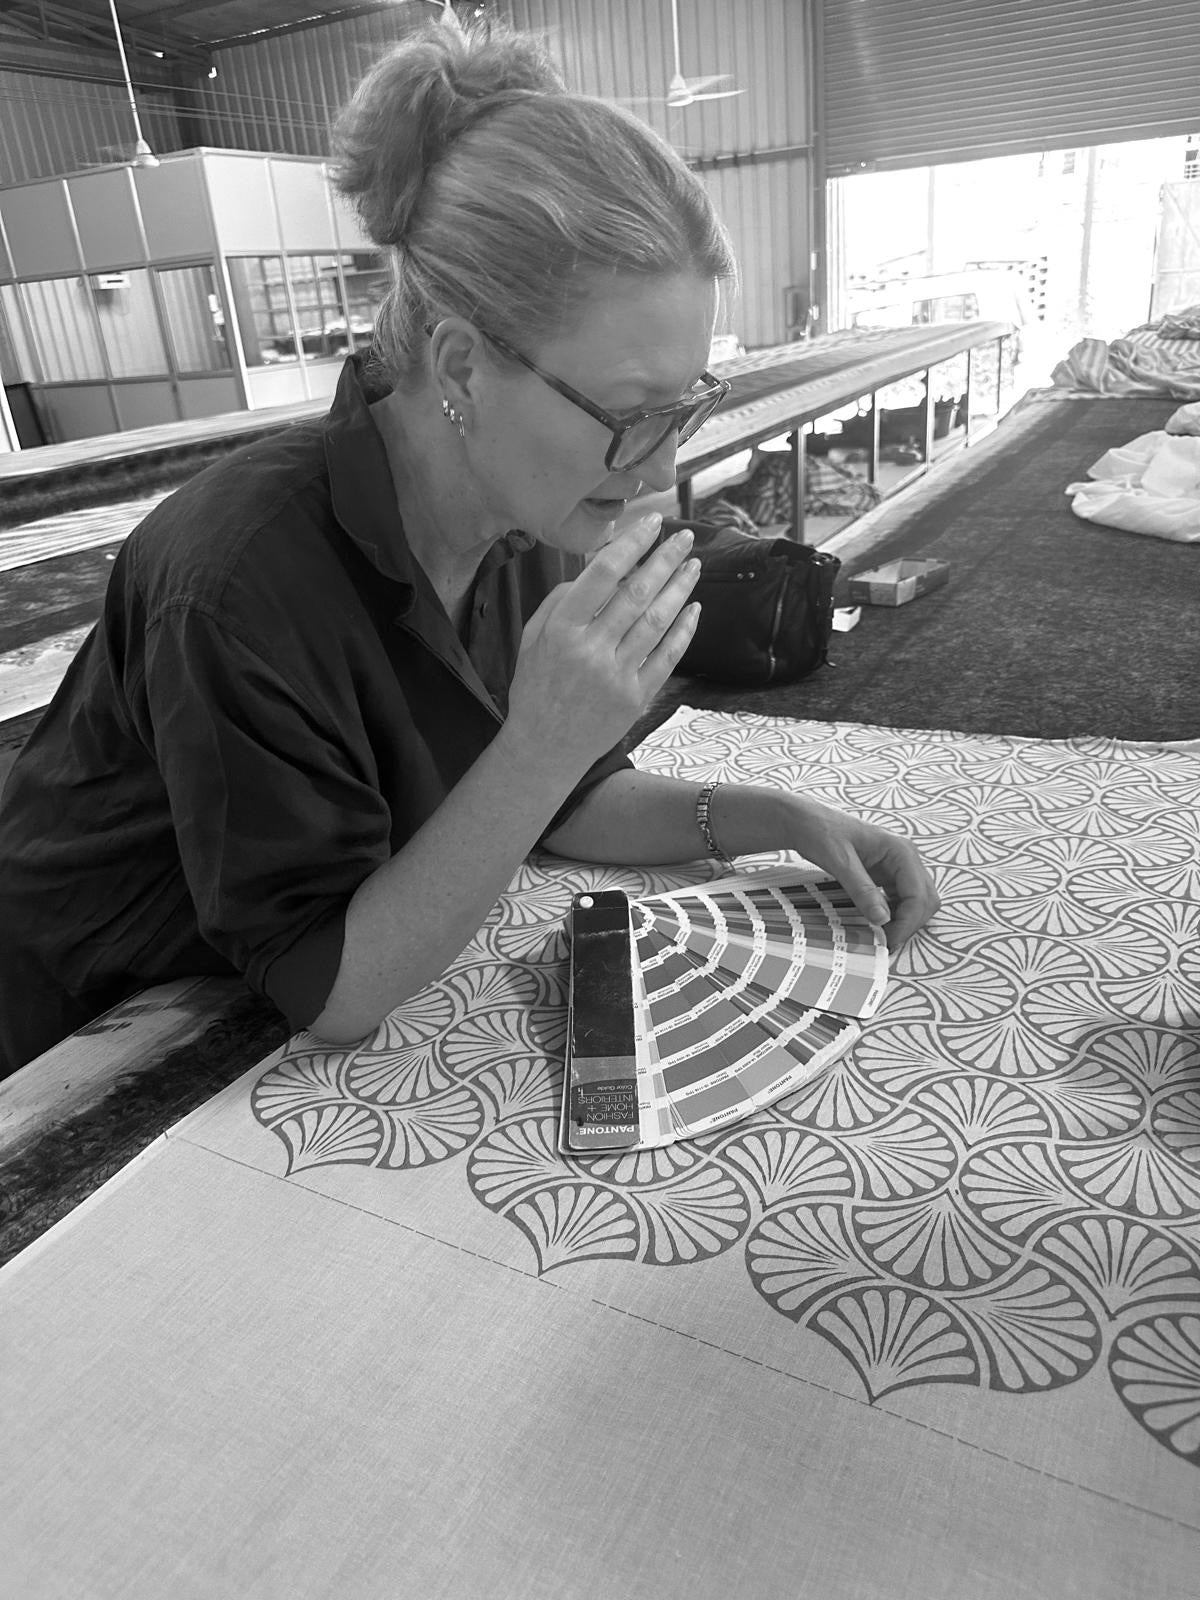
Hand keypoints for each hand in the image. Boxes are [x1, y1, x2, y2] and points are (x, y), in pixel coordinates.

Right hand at [505, 515, 700, 772]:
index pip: (602, 575)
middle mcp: (590, 650)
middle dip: (665, 560)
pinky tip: (694, 608)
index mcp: (561, 630)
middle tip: (685, 537)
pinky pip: (667, 657)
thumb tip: (597, 572)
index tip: (651, 521)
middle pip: (637, 593)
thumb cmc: (536, 688)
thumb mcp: (531, 639)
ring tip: (694, 566)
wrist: (544, 748)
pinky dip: (683, 630)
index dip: (631, 544)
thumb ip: (559, 602)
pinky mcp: (636, 697)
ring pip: (657, 622)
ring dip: (680, 589)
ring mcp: (616, 675)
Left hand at [786, 795, 939, 951]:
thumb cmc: (822, 832)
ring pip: (916, 902)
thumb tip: (883, 920)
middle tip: (885, 942)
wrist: (808, 822)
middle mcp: (906, 858)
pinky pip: (901, 900)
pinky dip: (893, 915)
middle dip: (909, 924)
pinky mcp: (887, 876)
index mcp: (901, 851)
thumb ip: (862, 890)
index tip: (887, 941)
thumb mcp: (840, 862)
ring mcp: (898, 867)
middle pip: (925, 900)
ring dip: (903, 921)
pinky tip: (876, 923)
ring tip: (880, 937)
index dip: (907, 922)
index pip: (919, 895)